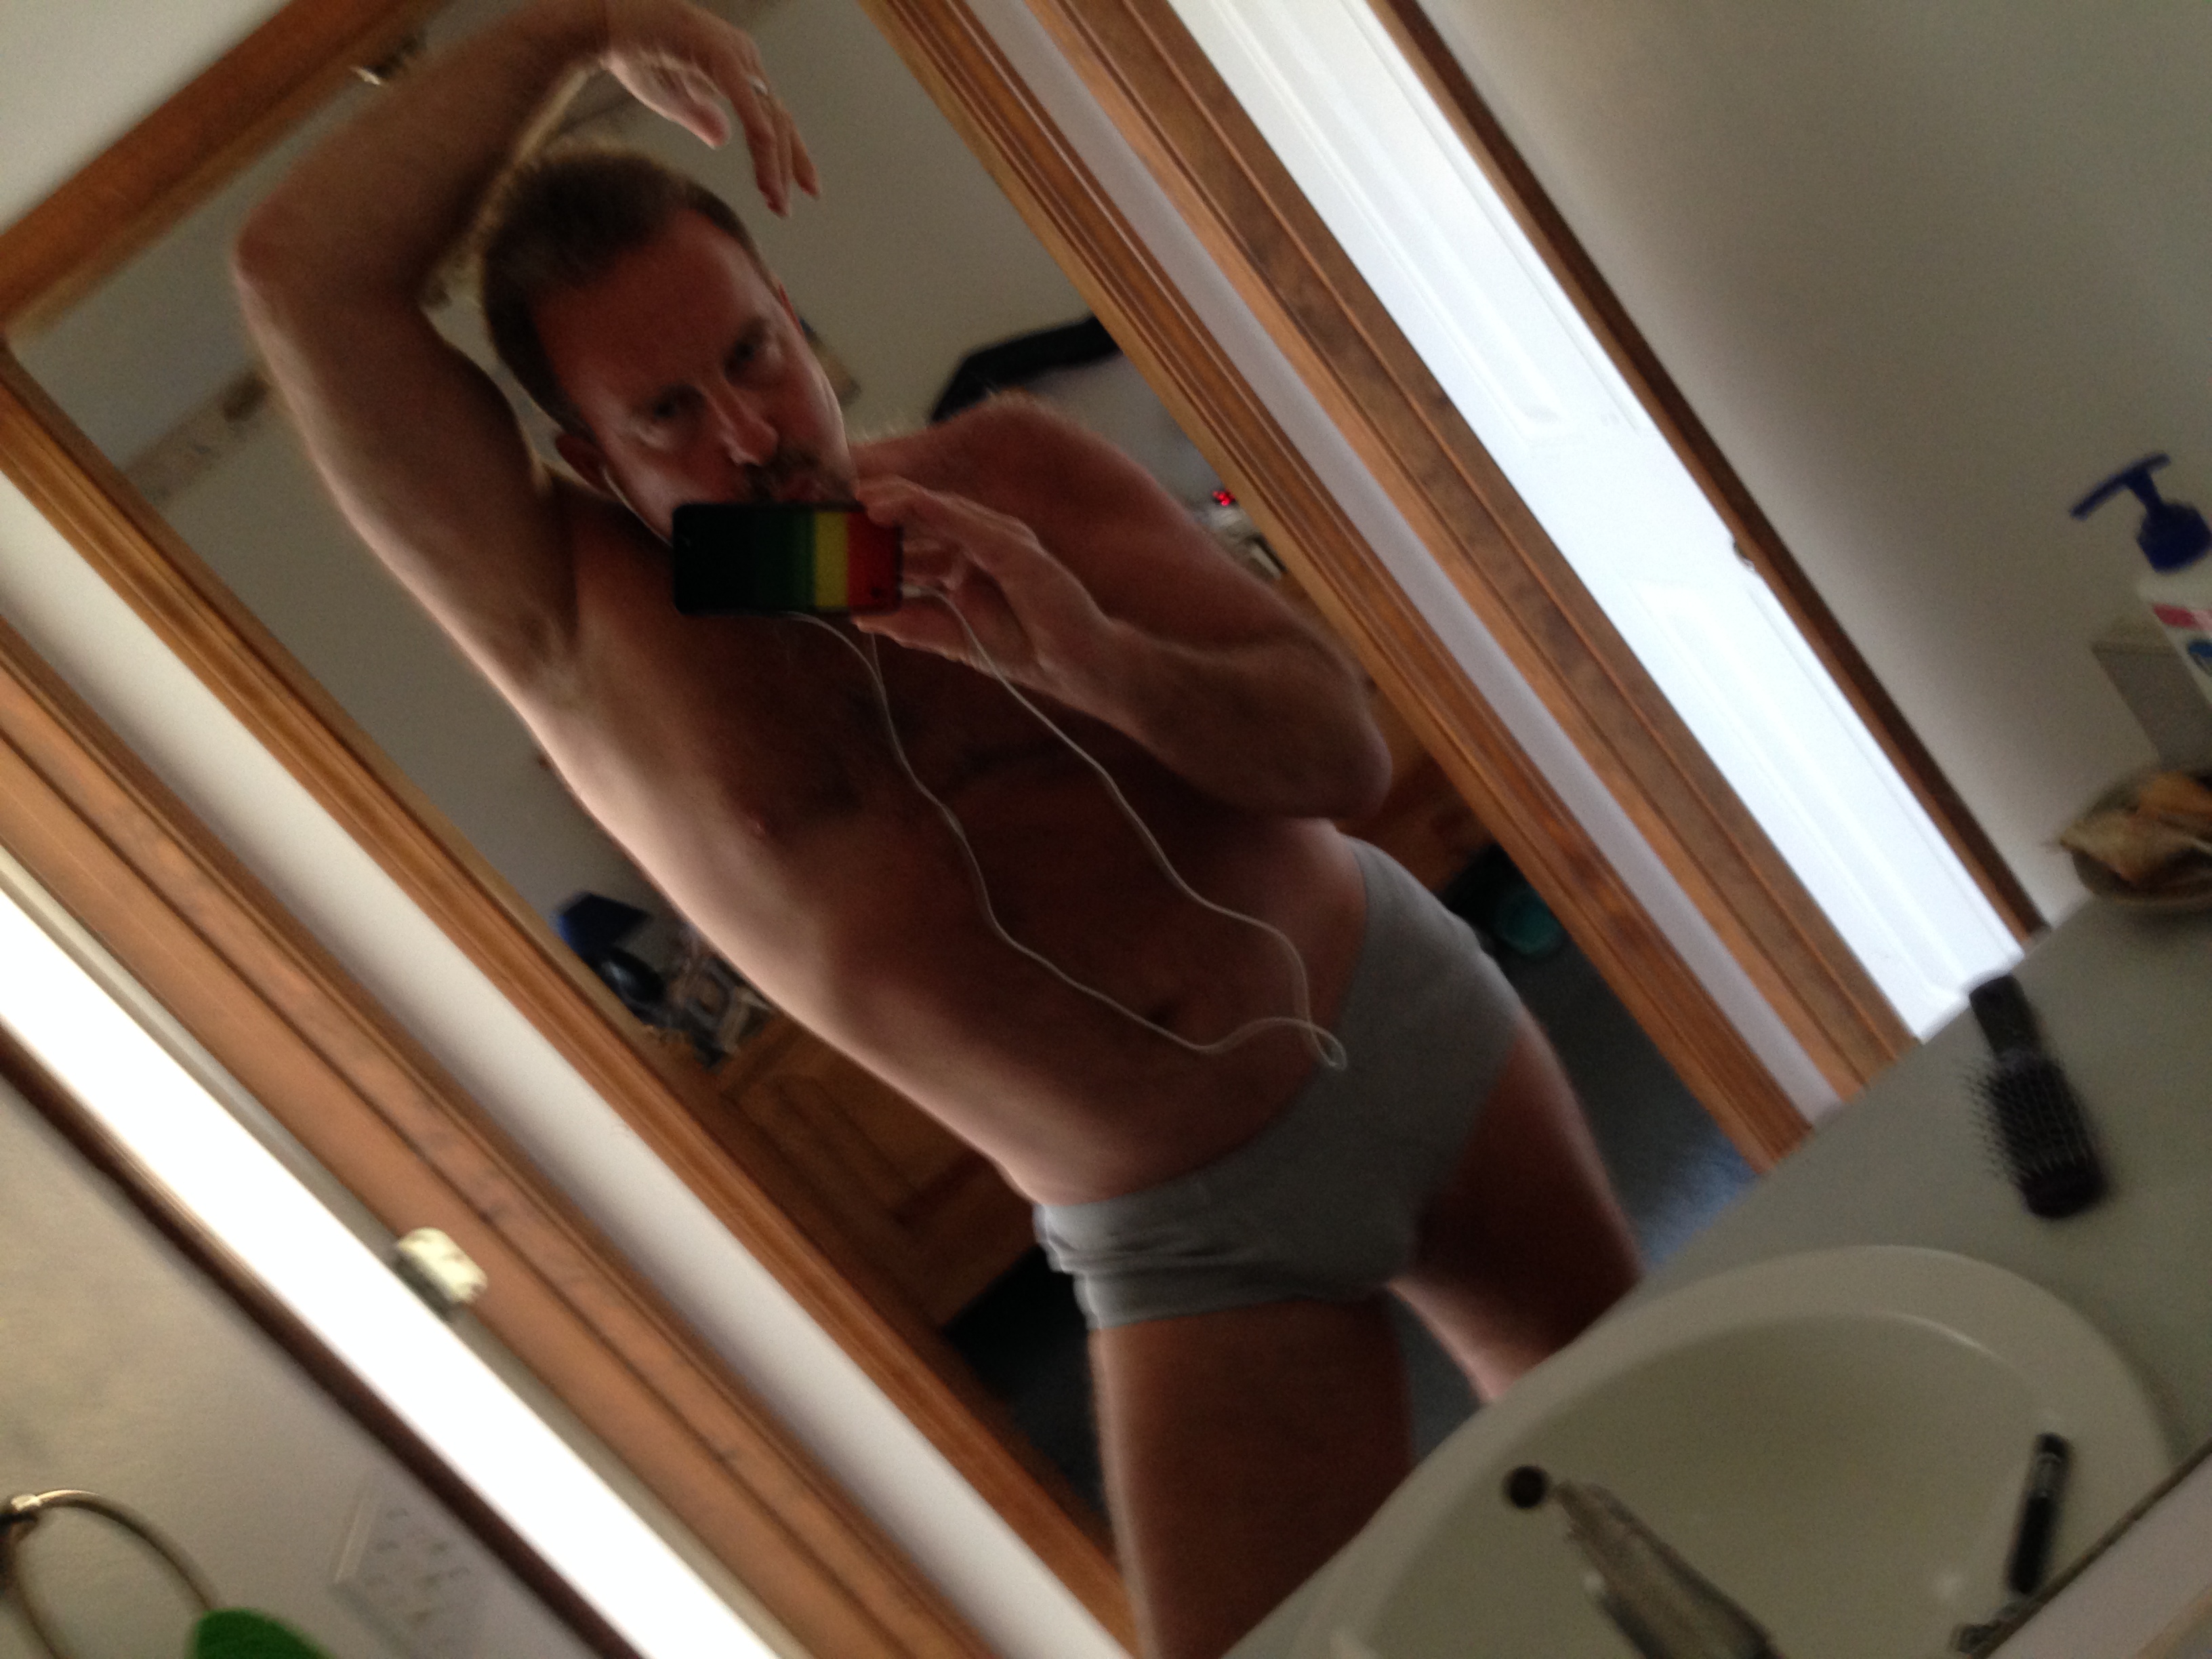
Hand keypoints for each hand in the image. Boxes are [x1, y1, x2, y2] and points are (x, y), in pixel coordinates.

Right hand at [596, 0, 818, 213]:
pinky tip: (766, 162)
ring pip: (767, 116)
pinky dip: (758, 134)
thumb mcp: (674, 99)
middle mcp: (745, 60)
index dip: (787, 157)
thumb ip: (701, 118)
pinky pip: (746, 101)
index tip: (794, 193)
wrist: (603, 25)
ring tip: (774, 199)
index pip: (773, 119)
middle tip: (784, 210)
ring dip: (774, 162)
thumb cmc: (635, 55)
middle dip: (786, 168)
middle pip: (779, 119)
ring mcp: (735, 55)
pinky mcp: (719, 53)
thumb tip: (722, 139)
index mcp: (738, 70)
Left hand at [851, 477, 1116, 697]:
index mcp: (966, 562)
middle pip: (921, 519)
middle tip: (833, 505)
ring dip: (897, 500)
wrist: (1084, 666)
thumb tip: (863, 614)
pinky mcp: (1018, 549)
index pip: (913, 540)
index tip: (831, 532)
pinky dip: (929, 510)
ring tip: (857, 498)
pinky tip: (895, 505)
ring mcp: (1002, 541)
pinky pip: (967, 523)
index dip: (872, 535)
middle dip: (877, 510)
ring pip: (940, 510)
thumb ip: (914, 624)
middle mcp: (981, 544)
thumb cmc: (1032, 649)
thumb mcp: (957, 640)